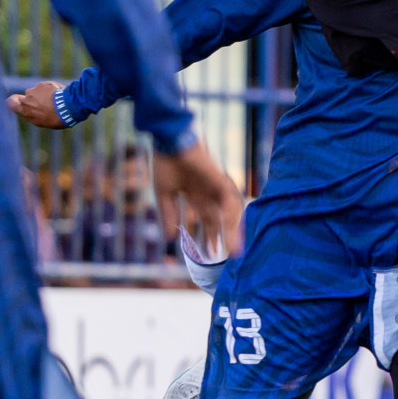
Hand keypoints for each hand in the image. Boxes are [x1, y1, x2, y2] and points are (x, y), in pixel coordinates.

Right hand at [7, 80, 67, 128]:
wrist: (66, 108)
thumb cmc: (55, 119)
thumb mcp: (41, 122)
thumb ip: (33, 114)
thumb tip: (32, 110)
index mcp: (24, 111)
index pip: (12, 103)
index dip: (13, 100)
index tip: (17, 100)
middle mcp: (26, 100)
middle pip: (28, 96)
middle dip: (35, 98)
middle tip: (47, 104)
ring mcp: (34, 91)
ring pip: (38, 90)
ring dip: (44, 93)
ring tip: (56, 101)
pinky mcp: (42, 84)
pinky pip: (46, 86)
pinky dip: (52, 89)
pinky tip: (59, 95)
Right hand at [153, 140, 244, 256]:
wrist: (168, 141)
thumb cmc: (165, 162)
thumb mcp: (164, 193)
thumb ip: (169, 213)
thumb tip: (169, 237)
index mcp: (196, 195)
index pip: (206, 219)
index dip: (209, 236)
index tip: (210, 254)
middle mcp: (208, 192)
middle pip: (219, 219)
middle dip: (223, 237)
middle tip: (228, 257)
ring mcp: (215, 186)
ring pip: (227, 212)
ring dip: (231, 230)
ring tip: (233, 250)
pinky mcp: (218, 179)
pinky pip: (228, 199)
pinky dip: (229, 214)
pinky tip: (227, 229)